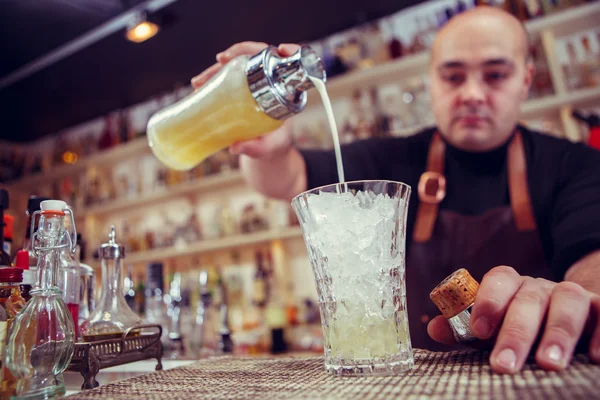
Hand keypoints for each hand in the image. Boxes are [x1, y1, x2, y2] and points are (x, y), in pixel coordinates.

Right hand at [190, 41, 299, 159]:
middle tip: (220, 60)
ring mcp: (257, 81)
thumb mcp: (268, 149)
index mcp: (287, 92)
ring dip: (218, 67)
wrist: (267, 146)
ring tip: (199, 81)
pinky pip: (231, 73)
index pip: (293, 64)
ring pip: (241, 63)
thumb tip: (235, 148)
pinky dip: (214, 75)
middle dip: (239, 52)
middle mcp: (273, 82)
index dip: (291, 51)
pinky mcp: (244, 85)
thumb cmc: (274, 145)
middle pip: (260, 56)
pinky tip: (200, 84)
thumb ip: (256, 148)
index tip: (280, 49)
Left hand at [427, 266, 599, 373]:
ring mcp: (572, 295)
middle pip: (528, 299)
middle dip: (516, 332)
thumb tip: (434, 328)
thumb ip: (463, 330)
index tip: (478, 330)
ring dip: (558, 333)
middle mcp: (540, 286)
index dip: (488, 301)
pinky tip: (593, 357)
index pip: (498, 280)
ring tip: (548, 364)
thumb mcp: (490, 329)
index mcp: (511, 285)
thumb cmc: (518, 326)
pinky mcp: (599, 308)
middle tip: (504, 365)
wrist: (566, 315)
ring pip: (568, 302)